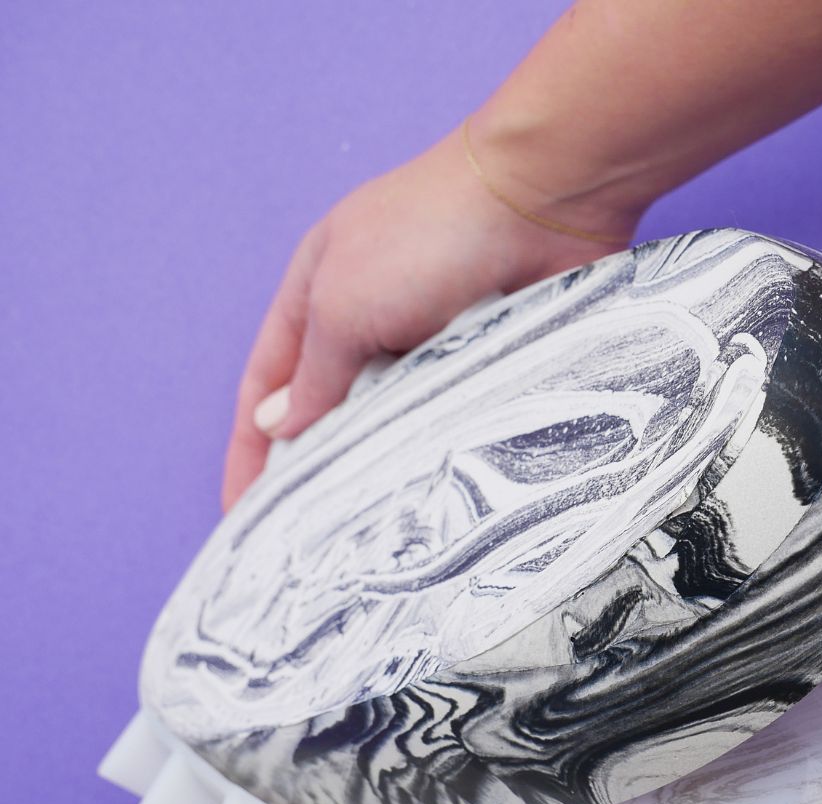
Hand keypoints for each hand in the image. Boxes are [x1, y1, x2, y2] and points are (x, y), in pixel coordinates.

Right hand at [222, 130, 634, 509]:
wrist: (544, 201)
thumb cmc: (426, 237)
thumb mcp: (343, 305)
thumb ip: (312, 375)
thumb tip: (280, 429)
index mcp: (317, 298)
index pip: (268, 388)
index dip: (250, 452)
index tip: (242, 518)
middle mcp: (369, 323)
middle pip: (330, 414)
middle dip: (317, 473)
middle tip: (310, 548)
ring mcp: (430, 345)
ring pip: (393, 425)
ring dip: (382, 471)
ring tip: (374, 538)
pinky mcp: (482, 361)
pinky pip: (449, 420)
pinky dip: (437, 453)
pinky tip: (433, 496)